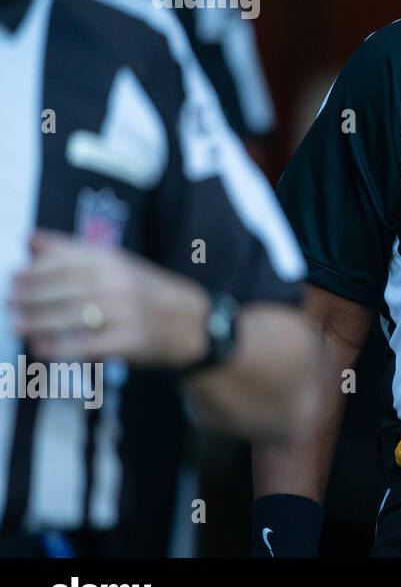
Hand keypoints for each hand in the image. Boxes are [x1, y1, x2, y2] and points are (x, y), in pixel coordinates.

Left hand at [7, 229, 208, 367]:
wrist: (195, 323)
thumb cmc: (150, 293)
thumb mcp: (119, 264)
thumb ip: (73, 252)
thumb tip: (31, 239)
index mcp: (115, 262)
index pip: (68, 260)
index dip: (37, 268)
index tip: (15, 275)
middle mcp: (120, 283)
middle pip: (66, 288)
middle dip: (32, 295)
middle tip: (10, 300)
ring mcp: (126, 312)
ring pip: (72, 316)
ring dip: (38, 321)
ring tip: (15, 324)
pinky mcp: (129, 341)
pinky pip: (87, 344)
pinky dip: (60, 347)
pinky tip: (41, 348)